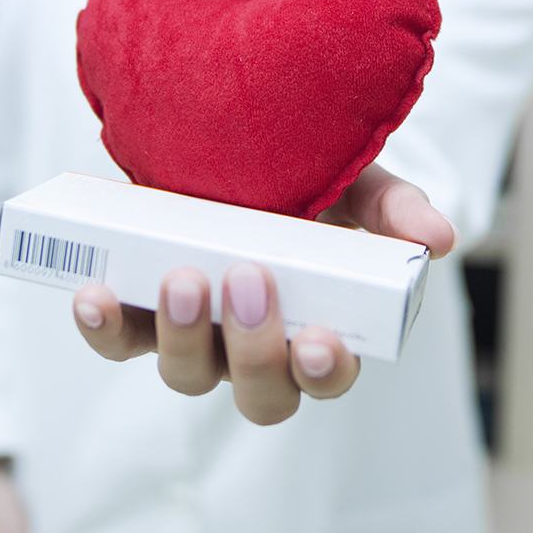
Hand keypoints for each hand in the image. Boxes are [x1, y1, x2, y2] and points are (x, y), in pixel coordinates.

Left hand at [69, 163, 453, 424]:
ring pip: (188, 374)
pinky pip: (118, 341)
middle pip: (260, 394)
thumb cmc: (305, 176)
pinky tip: (92, 294)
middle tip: (250, 280)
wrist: (222, 139)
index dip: (325, 371)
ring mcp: (196, 337)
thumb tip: (440, 239)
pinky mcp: (137, 311)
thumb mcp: (357, 183)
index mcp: (318, 330)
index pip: (327, 376)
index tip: (321, 340)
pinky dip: (103, 326)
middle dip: (255, 348)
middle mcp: (255, 349)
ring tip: (183, 277)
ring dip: (185, 336)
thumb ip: (395, 208)